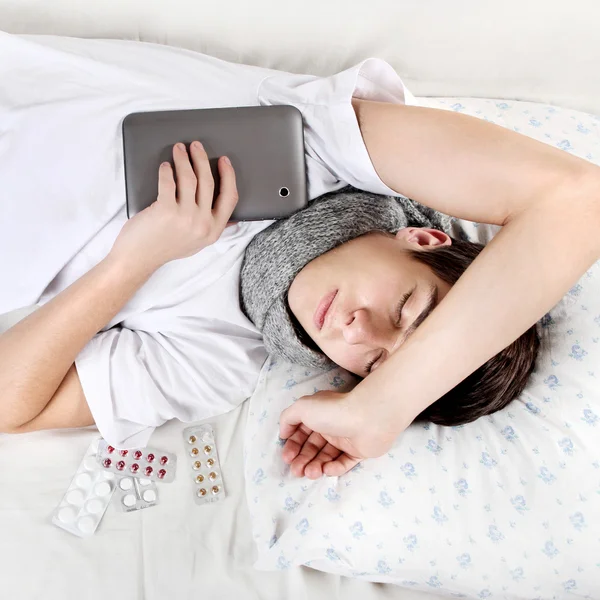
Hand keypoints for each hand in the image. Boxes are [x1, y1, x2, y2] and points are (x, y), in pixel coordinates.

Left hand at [110, 141, 237, 272]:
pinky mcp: (166, 211)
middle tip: (196, 146)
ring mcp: (185, 217)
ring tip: (178, 149)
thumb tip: (232, 219)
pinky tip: (165, 166)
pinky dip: (167, 171)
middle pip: (208, 182)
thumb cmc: (165, 248)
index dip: (228, 176)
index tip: (223, 161)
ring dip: (184, 159)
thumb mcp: (197, 243)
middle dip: (202, 159)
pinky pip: (169, 182)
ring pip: (190, 178)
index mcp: (213, 231)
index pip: (230, 198)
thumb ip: (212, 228)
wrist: (139, 259)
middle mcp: (202, 224)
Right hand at [279, 390, 402, 478]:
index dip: (292, 445)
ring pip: (326, 456)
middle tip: (296, 471)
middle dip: (302, 460)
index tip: (287, 457)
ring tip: (311, 473)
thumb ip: (287, 418)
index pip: (301, 432)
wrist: (368, 418)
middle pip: (312, 447)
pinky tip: (327, 470)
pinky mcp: (359, 452)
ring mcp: (345, 439)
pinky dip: (334, 468)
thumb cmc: (332, 411)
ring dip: (315, 466)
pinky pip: (344, 463)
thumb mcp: (302, 408)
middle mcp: (331, 426)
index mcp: (318, 414)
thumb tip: (284, 433)